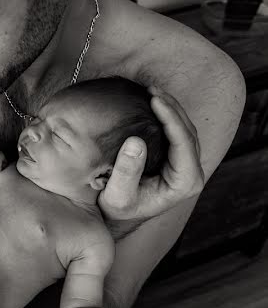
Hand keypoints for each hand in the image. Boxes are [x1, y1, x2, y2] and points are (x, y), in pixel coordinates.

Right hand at [99, 86, 204, 221]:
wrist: (117, 217)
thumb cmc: (116, 209)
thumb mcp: (117, 195)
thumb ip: (126, 172)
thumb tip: (135, 141)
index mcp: (184, 183)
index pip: (184, 144)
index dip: (172, 119)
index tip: (155, 100)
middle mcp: (190, 173)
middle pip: (188, 133)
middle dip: (172, 108)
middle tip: (152, 90)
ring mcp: (185, 165)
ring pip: (185, 130)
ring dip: (171, 108)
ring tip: (152, 91)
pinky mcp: (176, 159)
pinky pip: (177, 133)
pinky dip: (166, 115)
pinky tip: (152, 102)